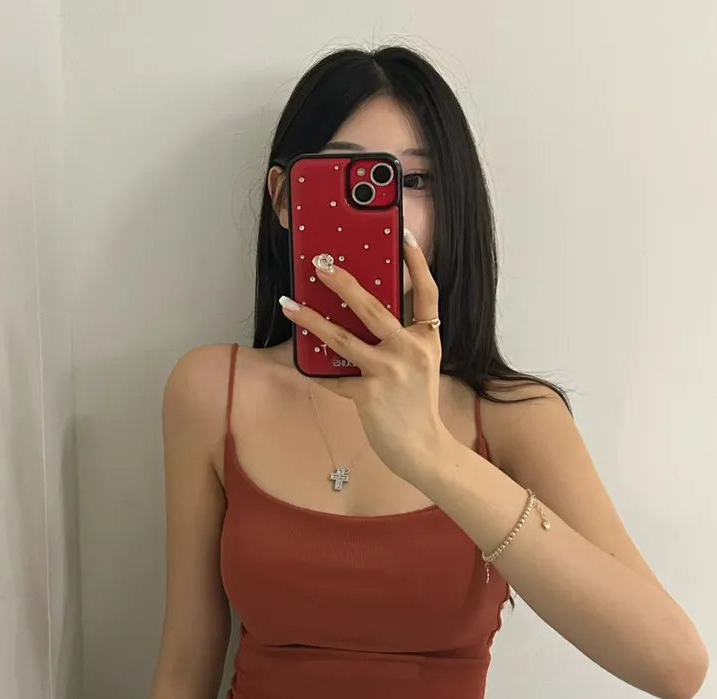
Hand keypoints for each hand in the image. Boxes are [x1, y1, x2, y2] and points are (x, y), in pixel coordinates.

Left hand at [279, 229, 449, 482]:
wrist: (422, 448)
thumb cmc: (416, 405)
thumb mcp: (420, 365)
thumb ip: (402, 338)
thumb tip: (363, 311)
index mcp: (427, 339)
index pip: (427, 291)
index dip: (416, 261)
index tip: (402, 233)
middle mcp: (410, 350)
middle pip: (372, 306)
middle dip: (342, 282)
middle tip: (320, 264)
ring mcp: (389, 372)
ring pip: (341, 337)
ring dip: (310, 319)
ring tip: (289, 303)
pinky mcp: (368, 394)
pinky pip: (334, 377)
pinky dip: (317, 372)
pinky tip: (300, 362)